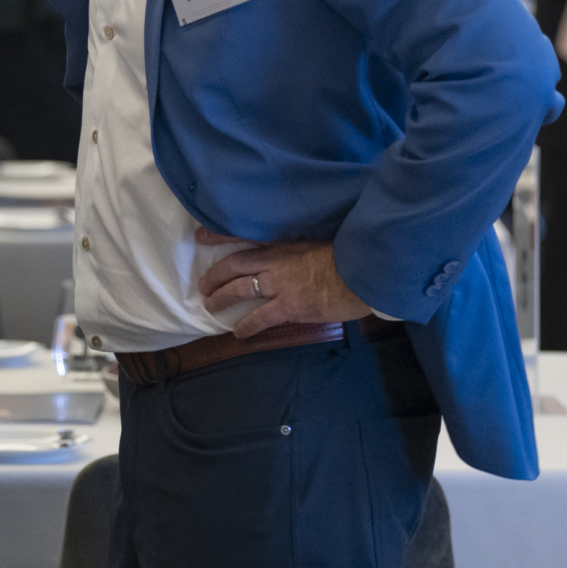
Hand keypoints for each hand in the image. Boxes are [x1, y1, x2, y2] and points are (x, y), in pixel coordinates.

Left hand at [192, 227, 371, 340]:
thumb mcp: (321, 243)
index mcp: (284, 243)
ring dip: (222, 297)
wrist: (365, 271)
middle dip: (215, 275)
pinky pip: (261, 316)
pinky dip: (247, 325)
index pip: (244, 235)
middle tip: (203, 284)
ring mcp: (282, 283)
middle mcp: (277, 261)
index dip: (219, 235)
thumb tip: (296, 261)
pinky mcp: (290, 306)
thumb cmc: (350, 257)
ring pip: (241, 288)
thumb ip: (302, 251)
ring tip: (210, 306)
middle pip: (235, 264)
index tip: (200, 236)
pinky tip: (238, 332)